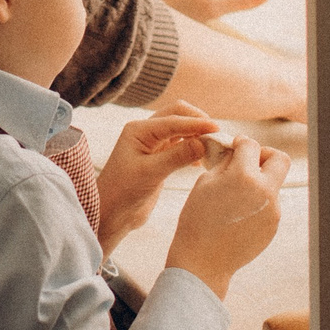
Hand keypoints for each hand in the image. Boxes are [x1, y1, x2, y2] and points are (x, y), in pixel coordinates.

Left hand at [93, 107, 217, 250]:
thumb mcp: (151, 173)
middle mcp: (145, 133)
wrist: (112, 214)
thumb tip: (203, 142)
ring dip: (196, 135)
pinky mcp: (159, 158)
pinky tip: (201, 161)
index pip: (173, 119)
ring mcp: (152, 144)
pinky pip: (180, 145)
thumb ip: (177, 156)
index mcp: (139, 130)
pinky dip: (193, 148)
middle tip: (216, 136)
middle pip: (178, 115)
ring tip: (212, 147)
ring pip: (180, 130)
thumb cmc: (123, 193)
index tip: (217, 129)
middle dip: (197, 122)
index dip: (197, 123)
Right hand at [164, 135, 290, 297]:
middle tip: (249, 163)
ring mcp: (273, 210)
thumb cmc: (198, 220)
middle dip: (265, 155)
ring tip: (237, 193)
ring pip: (275, 183)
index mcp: (244, 176)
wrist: (203, 261)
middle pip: (280, 159)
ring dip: (260, 180)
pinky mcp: (273, 225)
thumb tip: (235, 153)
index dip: (241, 143)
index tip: (235, 147)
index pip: (252, 145)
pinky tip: (239, 212)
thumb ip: (225, 163)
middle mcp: (265, 191)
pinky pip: (271, 203)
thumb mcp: (205, 182)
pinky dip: (258, 200)